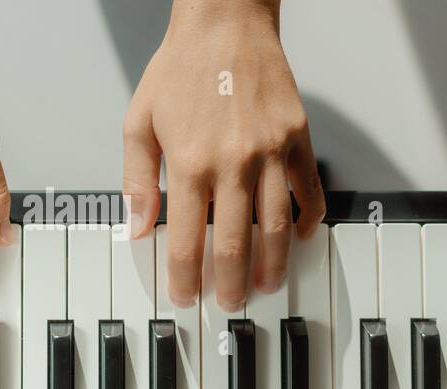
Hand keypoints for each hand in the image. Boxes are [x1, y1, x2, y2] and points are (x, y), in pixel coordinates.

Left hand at [121, 0, 324, 311]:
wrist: (224, 24)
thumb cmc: (179, 69)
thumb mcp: (139, 122)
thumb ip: (137, 180)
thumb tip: (137, 228)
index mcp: (189, 163)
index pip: (186, 240)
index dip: (184, 277)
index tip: (184, 295)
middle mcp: (232, 163)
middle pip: (235, 245)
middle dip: (230, 284)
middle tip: (229, 303)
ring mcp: (270, 152)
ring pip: (277, 227)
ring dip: (272, 264)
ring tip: (265, 285)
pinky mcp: (297, 137)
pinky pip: (309, 189)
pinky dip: (308, 218)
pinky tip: (301, 237)